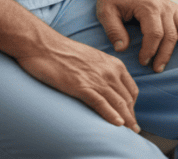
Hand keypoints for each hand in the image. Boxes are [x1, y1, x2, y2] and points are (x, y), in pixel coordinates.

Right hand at [16, 33, 141, 131]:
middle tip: (133, 130)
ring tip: (130, 133)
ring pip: (117, 103)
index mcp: (113, 63)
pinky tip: (117, 124)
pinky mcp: (81, 86)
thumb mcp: (92, 59)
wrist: (44, 45)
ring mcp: (96, 78)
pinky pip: (101, 103)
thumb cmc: (65, 52)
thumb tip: (107, 87)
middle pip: (127, 99)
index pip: (131, 89)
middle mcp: (109, 71)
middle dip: (131, 116)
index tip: (130, 117)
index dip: (132, 106)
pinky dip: (111, 115)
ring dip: (126, 120)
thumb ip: (103, 72)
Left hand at [95, 0, 177, 72]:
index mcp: (148, 8)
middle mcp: (164, 7)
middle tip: (158, 69)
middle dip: (166, 54)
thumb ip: (113, 30)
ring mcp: (172, 8)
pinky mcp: (175, 9)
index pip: (155, 34)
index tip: (142, 62)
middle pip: (171, 34)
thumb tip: (122, 48)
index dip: (150, 50)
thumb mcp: (105, 12)